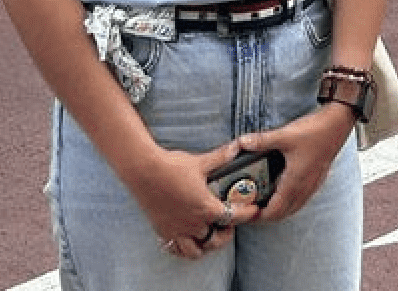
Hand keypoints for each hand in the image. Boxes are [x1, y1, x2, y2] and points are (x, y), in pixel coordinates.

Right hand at [133, 140, 261, 260]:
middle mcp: (193, 223)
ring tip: (209, 235)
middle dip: (226, 234)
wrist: (143, 171)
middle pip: (215, 240)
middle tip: (229, 225)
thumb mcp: (201, 162)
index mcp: (206, 208)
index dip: (247, 214)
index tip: (254, 211)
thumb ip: (222, 157)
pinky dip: (184, 247)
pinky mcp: (163, 230)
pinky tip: (188, 238)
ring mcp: (177, 230)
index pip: (233, 217)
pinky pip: (176, 249)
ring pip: (196, 250)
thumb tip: (237, 147)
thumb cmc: (171, 166)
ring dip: (205, 245)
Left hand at [236, 102, 356, 221]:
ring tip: (265, 203)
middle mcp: (304, 187)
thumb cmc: (315, 131)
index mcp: (294, 182)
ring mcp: (313, 184)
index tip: (246, 214)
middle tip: (251, 211)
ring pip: (294, 207)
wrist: (338, 124)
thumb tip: (242, 142)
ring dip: (279, 210)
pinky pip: (302, 199)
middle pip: (284, 214)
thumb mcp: (285, 135)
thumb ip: (262, 141)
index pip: (275, 211)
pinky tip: (284, 190)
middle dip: (266, 216)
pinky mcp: (318, 178)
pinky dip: (290, 202)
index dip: (259, 217)